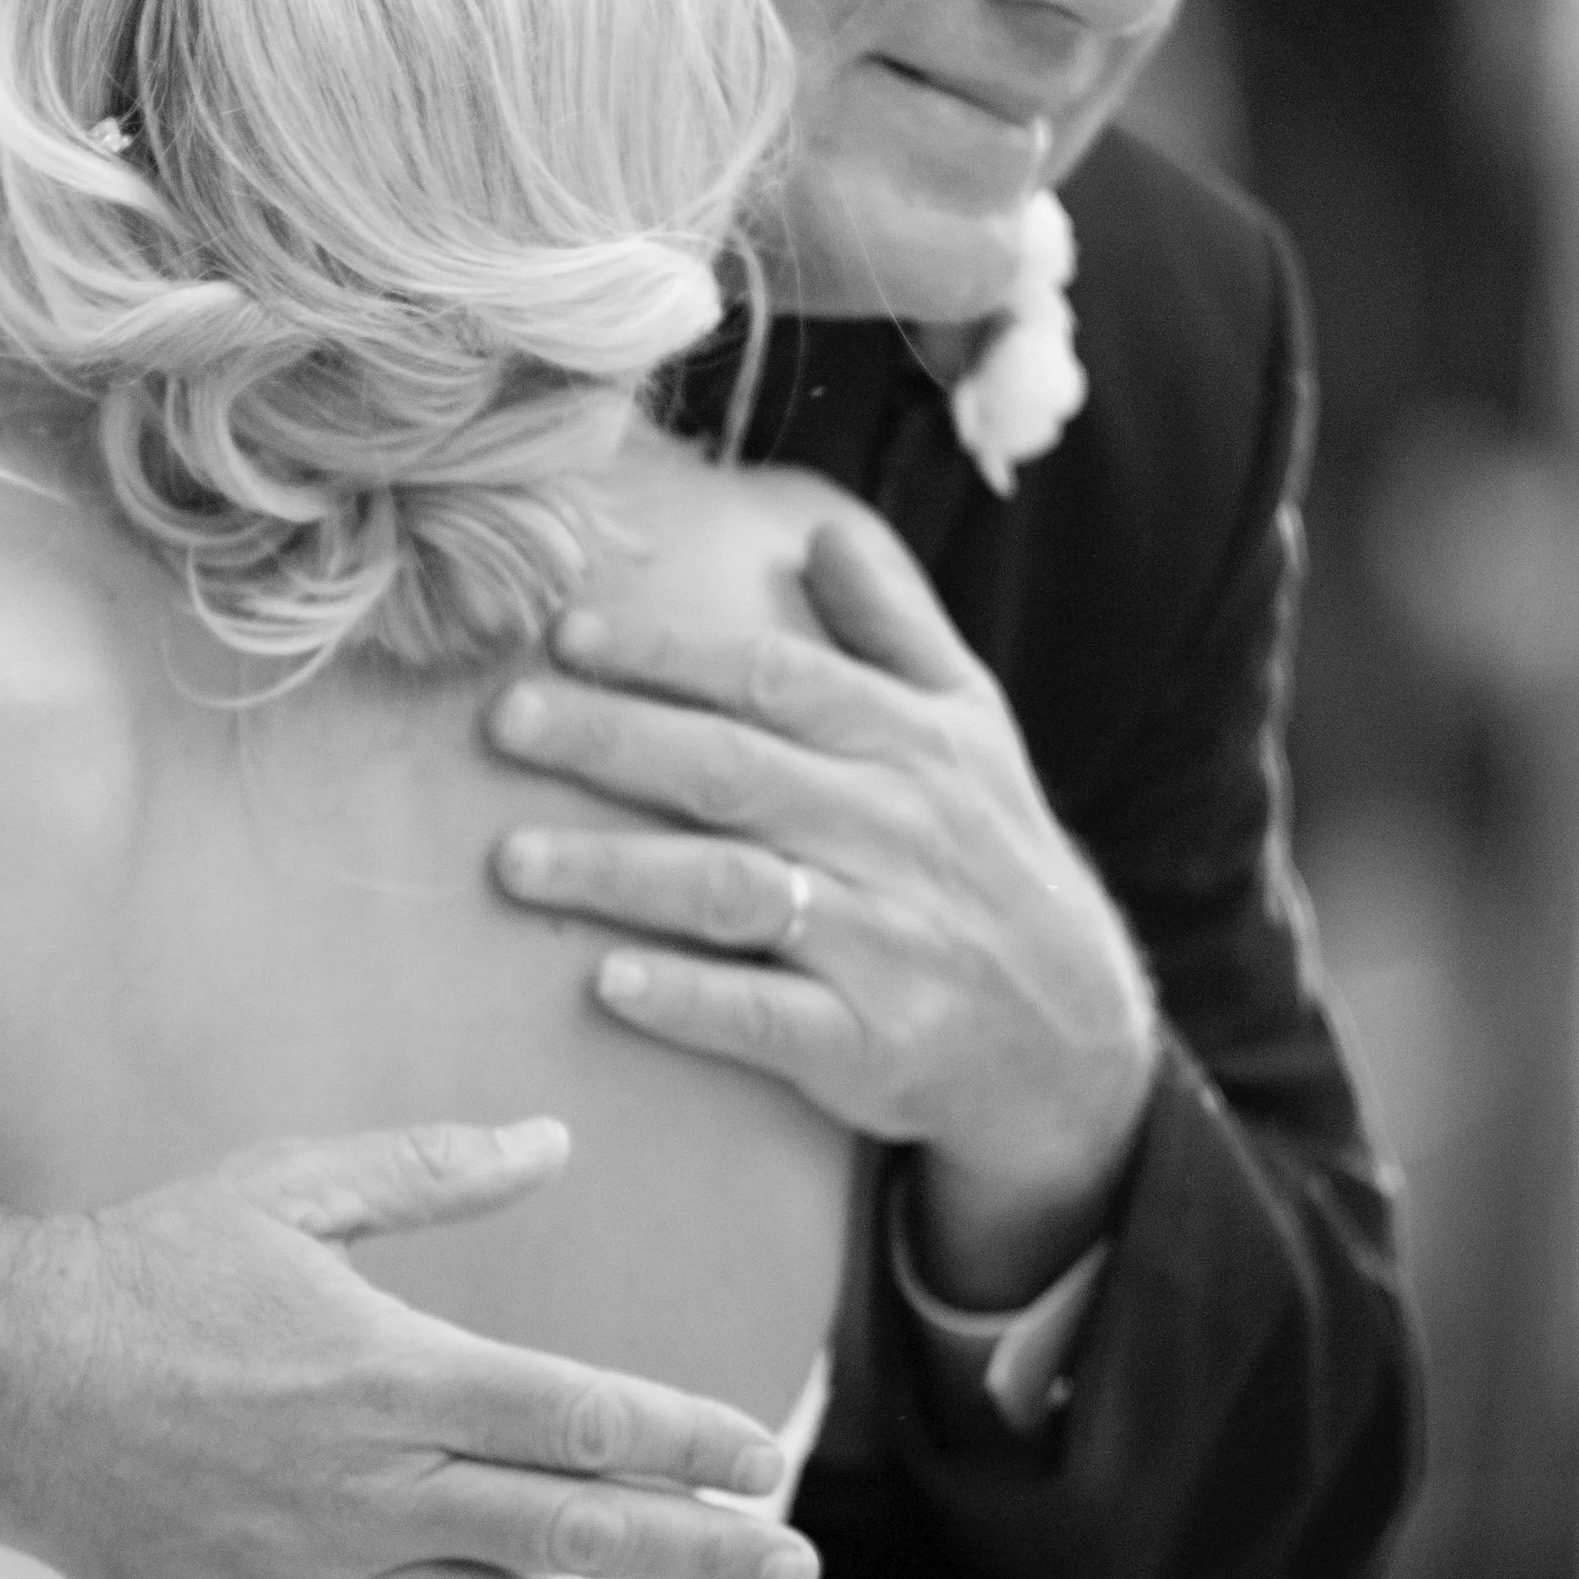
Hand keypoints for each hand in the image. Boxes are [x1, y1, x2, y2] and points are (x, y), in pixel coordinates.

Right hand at [0, 1119, 817, 1578]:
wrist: (0, 1381)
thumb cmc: (151, 1268)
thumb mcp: (292, 1186)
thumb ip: (432, 1169)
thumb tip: (554, 1139)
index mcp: (395, 1372)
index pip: (579, 1415)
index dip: (684, 1440)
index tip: (764, 1457)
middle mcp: (377, 1486)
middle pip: (572, 1528)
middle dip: (699, 1552)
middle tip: (798, 1570)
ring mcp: (326, 1574)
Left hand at [489, 512, 1157, 1303]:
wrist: (1073, 1037)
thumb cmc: (991, 862)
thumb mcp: (972, 728)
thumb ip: (894, 627)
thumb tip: (821, 532)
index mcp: (910, 744)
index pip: (773, 678)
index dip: (667, 655)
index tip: (566, 637)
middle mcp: (896, 831)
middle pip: (735, 770)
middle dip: (612, 742)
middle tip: (505, 723)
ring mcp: (887, 941)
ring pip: (736, 890)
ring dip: (620, 872)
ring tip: (512, 861)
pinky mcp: (874, 1045)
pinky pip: (769, 1019)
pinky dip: (689, 1000)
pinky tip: (608, 982)